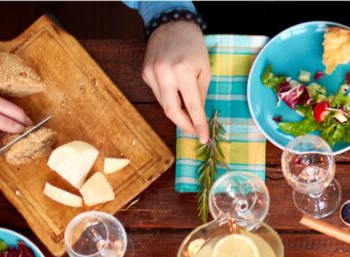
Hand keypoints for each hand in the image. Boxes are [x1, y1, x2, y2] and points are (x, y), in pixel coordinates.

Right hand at [142, 20, 210, 142]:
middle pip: (171, 111)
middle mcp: (164, 74)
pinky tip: (176, 93)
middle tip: (194, 131)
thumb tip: (197, 116)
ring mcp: (151, 74)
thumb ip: (201, 94)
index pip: (192, 106)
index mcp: (183, 72)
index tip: (203, 138)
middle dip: (184, 125)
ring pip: (163, 104)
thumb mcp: (205, 70)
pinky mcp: (145, 74)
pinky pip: (158, 94)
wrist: (171, 25)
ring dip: (177, 112)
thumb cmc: (193, 47)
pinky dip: (168, 99)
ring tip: (188, 114)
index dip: (198, 125)